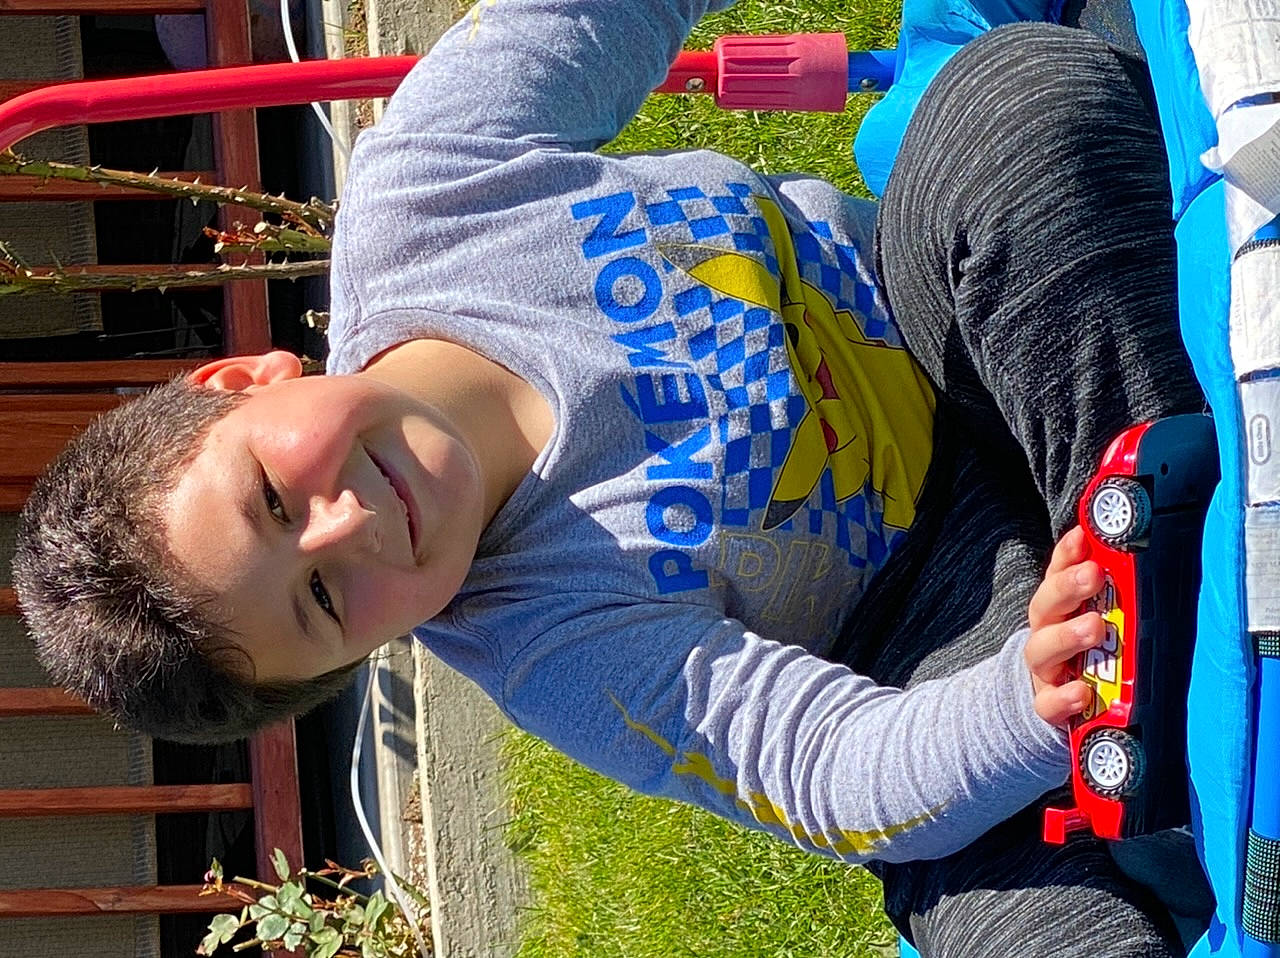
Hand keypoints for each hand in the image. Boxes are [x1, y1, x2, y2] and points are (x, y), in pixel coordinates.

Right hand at [1024, 526, 1105, 725]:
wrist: (1057, 701)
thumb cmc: (1090, 654)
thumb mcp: (1102, 620)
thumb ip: (1120, 597)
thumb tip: (1152, 561)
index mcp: (1060, 608)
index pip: (1058, 574)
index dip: (1067, 555)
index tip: (1082, 537)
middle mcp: (1046, 633)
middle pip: (1045, 606)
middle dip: (1067, 587)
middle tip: (1093, 575)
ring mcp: (1045, 669)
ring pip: (1042, 650)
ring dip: (1066, 636)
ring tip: (1094, 628)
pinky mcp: (1047, 704)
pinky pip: (1048, 702)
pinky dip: (1062, 697)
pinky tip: (1081, 692)